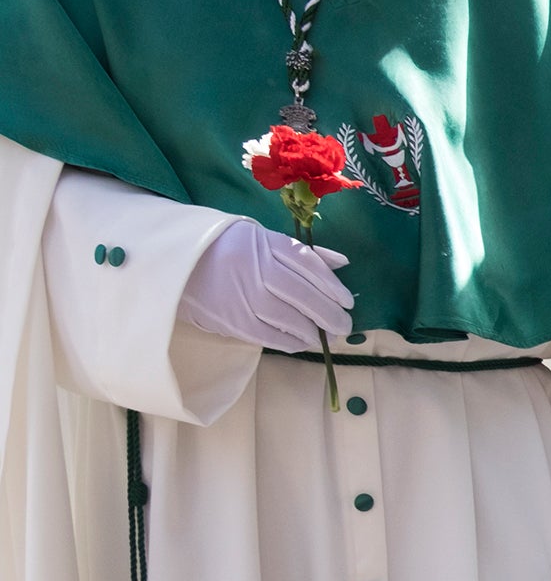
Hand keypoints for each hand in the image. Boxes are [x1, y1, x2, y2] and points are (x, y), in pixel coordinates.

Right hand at [179, 219, 352, 350]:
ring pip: (289, 318)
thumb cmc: (223, 248)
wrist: (171, 261)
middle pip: (303, 294)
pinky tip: (302, 342)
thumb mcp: (258, 238)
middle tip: (344, 326)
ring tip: (326, 336)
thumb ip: (299, 252)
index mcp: (260, 241)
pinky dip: (291, 341)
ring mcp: (240, 294)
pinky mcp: (230, 318)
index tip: (348, 301)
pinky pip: (269, 335)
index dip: (332, 285)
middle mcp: (252, 266)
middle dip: (329, 313)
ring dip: (313, 331)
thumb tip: (342, 263)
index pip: (307, 264)